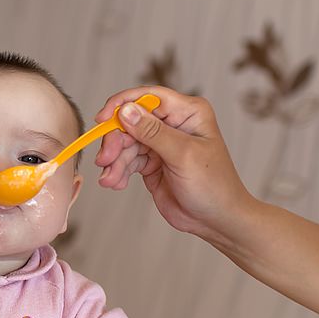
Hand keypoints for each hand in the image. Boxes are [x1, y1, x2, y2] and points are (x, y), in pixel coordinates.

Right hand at [94, 85, 253, 243]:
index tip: (102, 119)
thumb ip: (153, 132)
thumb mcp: (183, 155)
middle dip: (115, 141)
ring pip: (125, 143)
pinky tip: (116, 183)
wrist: (216, 220)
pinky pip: (126, 160)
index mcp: (187, 112)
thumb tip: (125, 110)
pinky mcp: (151, 163)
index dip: (122, 104)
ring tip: (111, 179)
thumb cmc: (212, 185)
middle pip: (131, 121)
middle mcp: (172, 124)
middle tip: (105, 160)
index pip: (148, 97)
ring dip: (114, 161)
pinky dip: (117, 171)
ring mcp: (160, 144)